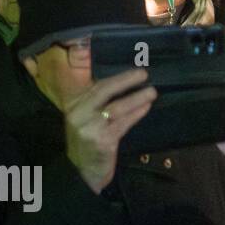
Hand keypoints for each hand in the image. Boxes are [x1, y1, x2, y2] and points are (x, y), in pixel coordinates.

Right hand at [63, 69, 156, 193]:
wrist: (82, 171)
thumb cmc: (87, 139)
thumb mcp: (83, 117)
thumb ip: (95, 99)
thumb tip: (121, 81)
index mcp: (72, 103)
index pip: (86, 81)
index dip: (98, 67)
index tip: (108, 53)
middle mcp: (77, 112)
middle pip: (103, 90)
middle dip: (125, 80)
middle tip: (143, 74)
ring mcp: (88, 126)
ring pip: (116, 107)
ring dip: (136, 98)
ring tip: (152, 92)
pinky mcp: (101, 140)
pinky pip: (123, 123)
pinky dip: (136, 114)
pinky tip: (146, 107)